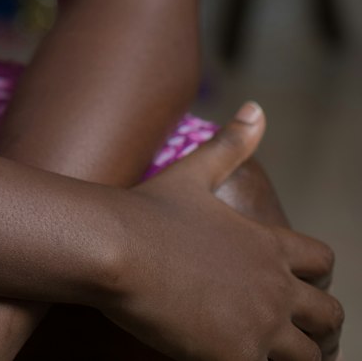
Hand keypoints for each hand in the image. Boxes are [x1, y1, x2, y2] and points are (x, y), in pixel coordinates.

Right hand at [102, 103, 343, 360]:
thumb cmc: (146, 210)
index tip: (297, 286)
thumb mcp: (193, 172)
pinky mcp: (237, 356)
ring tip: (267, 355)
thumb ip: (230, 144)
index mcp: (267, 242)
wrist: (113, 247)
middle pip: (330, 316)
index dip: (316, 275)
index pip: (322, 261)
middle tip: (291, 334)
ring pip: (310, 358)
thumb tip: (256, 108)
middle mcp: (274, 284)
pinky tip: (230, 360)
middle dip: (318, 327)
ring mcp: (260, 324)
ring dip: (295, 358)